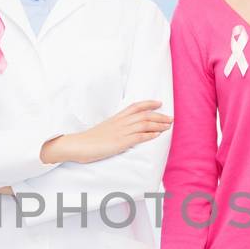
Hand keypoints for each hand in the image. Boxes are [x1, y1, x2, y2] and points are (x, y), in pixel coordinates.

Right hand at [41, 100, 171, 164]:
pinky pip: (139, 136)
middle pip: (144, 115)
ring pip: (144, 124)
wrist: (78, 145)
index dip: (149, 103)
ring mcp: (121, 132)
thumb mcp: (104, 129)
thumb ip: (115, 128)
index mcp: (116, 118)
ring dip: (159, 125)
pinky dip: (150, 135)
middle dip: (159, 116)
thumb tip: (124, 131)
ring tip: (168, 126)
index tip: (159, 103)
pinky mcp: (121, 142)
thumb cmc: (89, 140)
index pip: (135, 106)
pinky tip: (158, 135)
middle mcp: (120, 122)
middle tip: (170, 118)